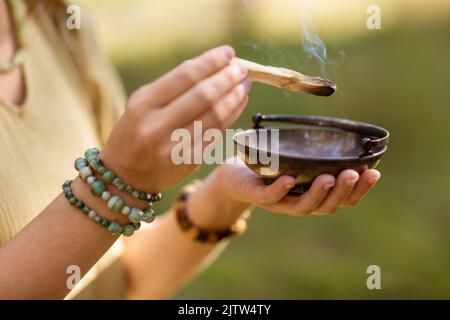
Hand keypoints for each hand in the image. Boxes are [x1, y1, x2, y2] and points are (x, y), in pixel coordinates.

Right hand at [100, 46, 249, 192]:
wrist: (127, 174)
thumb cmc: (137, 130)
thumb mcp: (144, 104)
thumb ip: (175, 86)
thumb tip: (216, 65)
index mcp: (143, 104)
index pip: (184, 76)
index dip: (211, 62)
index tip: (228, 53)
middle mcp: (156, 126)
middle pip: (203, 96)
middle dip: (227, 79)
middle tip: (241, 70)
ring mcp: (173, 147)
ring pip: (214, 116)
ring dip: (234, 97)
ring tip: (244, 85)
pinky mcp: (188, 162)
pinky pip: (216, 134)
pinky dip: (231, 116)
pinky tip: (239, 104)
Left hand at [186, 157, 379, 230]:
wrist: (236, 175)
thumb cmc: (274, 166)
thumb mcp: (300, 159)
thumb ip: (319, 154)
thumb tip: (348, 134)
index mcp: (314, 196)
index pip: (343, 199)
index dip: (360, 190)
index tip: (374, 172)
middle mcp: (300, 203)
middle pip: (327, 206)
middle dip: (344, 191)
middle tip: (355, 174)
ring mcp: (279, 203)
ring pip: (302, 206)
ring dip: (318, 193)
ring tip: (329, 178)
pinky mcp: (258, 196)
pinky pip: (271, 196)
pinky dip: (281, 189)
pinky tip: (290, 179)